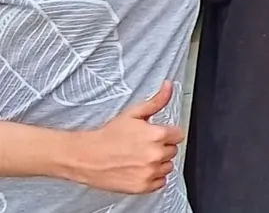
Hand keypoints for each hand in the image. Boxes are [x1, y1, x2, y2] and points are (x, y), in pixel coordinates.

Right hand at [67, 81, 183, 193]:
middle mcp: (155, 154)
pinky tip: (139, 169)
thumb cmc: (108, 136)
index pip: (178, 135)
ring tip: (140, 158)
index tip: (157, 135)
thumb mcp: (133, 113)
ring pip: (167, 166)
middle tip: (144, 146)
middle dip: (162, 147)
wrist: (87, 157)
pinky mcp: (143, 186)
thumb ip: (156, 101)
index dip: (167, 134)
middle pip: (173, 151)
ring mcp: (149, 172)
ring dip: (158, 163)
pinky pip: (160, 182)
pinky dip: (153, 177)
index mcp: (156, 135)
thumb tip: (168, 86)